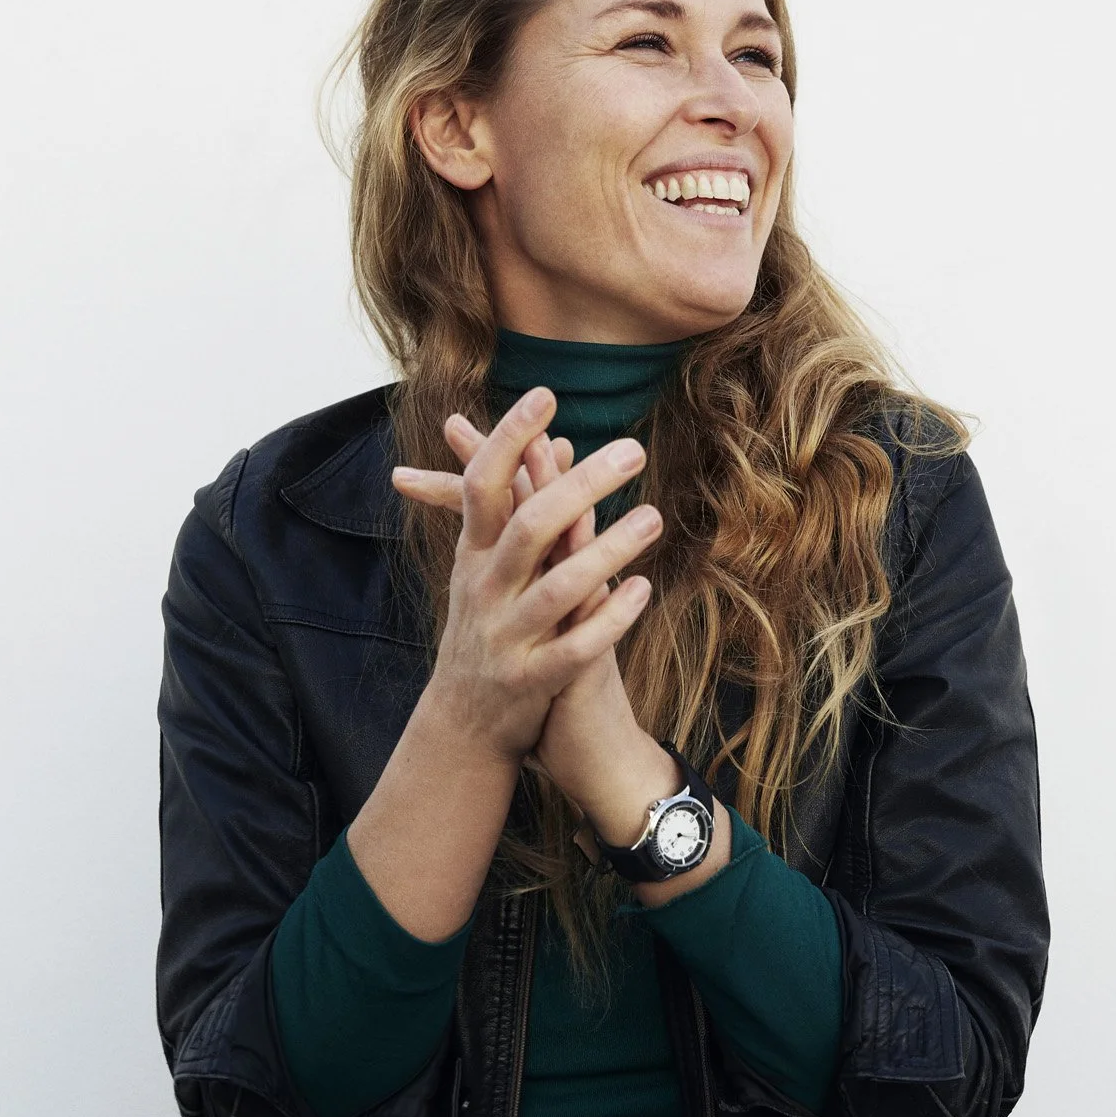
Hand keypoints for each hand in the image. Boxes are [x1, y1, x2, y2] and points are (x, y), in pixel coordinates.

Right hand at [389, 389, 660, 773]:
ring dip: (608, 550)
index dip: (510, 438)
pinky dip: (609, 620)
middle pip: (530, 527)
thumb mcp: (490, 563)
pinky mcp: (530, 682)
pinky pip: (574, 650)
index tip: (545, 394)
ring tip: (653, 518)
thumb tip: (554, 441)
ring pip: (557, 589)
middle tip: (633, 449)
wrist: (462, 723)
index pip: (483, 484)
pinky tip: (644, 591)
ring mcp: (506, 637)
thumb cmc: (487, 625)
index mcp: (473, 554)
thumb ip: (520, 504)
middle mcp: (483, 590)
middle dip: (580, 486)